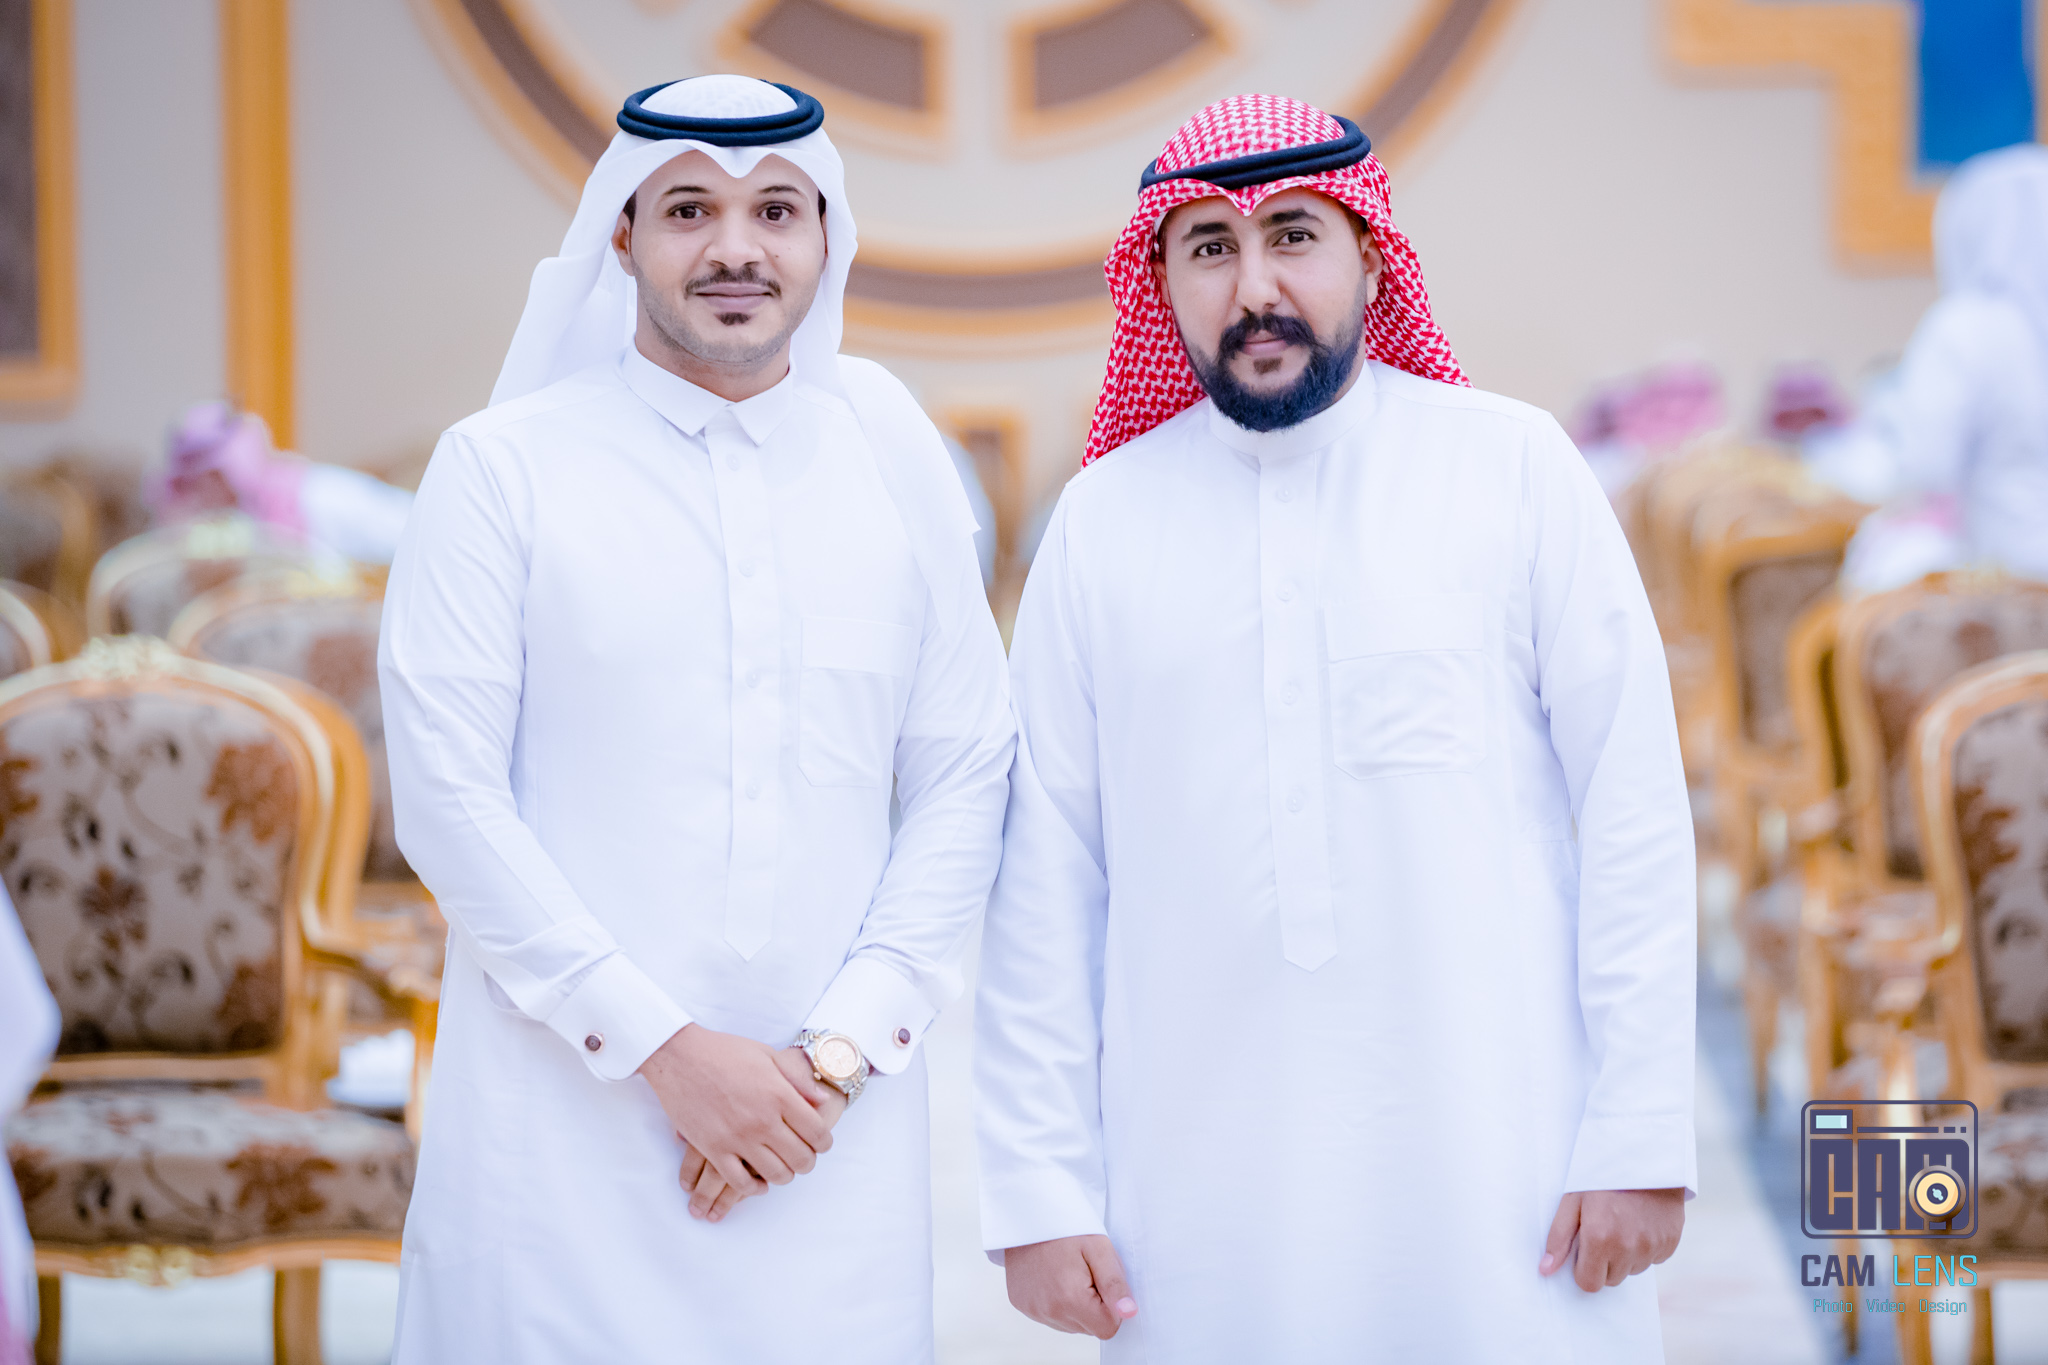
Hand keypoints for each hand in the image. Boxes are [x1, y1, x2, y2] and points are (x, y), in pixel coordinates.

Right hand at [680, 1047, 847, 1221]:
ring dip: (784, 1176)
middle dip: (807, 1162)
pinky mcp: (713, 1149)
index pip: (816, 1132)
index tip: (820, 1144)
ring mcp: (737, 1137)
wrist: (679, 1056)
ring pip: (775, 1174)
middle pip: (800, 1159)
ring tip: (783, 1169)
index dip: (824, 1143)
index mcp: (779, 1094)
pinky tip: (758, 1183)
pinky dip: (754, 1188)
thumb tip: (823, 1101)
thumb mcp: (768, 1056)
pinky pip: (739, 1182)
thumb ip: (798, 1080)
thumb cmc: (724, 1052)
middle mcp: (762, 1120)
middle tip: (803, 1159)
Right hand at [1004, 1234, 1137, 1339]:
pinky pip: (1051, 1316)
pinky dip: (1057, 1301)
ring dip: (1076, 1305)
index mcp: (1070, 1299)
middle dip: (1094, 1305)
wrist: (1027, 1212)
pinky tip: (1053, 1276)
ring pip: (1071, 1324)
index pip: (1108, 1328)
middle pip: (1089, 1328)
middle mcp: (1049, 1311)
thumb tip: (1128, 1313)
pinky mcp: (1022, 1305)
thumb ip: (1115, 1284)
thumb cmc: (1066, 1228)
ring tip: (1067, 1272)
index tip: (1102, 1279)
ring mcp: (1033, 1310)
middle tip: (1085, 1271)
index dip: (1112, 1306)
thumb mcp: (1099, 1248)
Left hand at [1540, 1188, 1684, 1291]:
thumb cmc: (1601, 1177)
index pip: (1589, 1283)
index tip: (1585, 1248)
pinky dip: (1646, 1247)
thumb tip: (1546, 1270)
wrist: (1643, 1155)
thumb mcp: (1572, 1200)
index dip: (1584, 1268)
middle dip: (1604, 1262)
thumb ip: (1559, 1238)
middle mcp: (1629, 1248)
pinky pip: (1654, 1259)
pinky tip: (1640, 1222)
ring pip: (1633, 1269)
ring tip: (1623, 1222)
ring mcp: (1653, 1247)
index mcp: (1601, 1239)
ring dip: (1626, 1255)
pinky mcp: (1670, 1242)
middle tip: (1604, 1230)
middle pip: (1612, 1279)